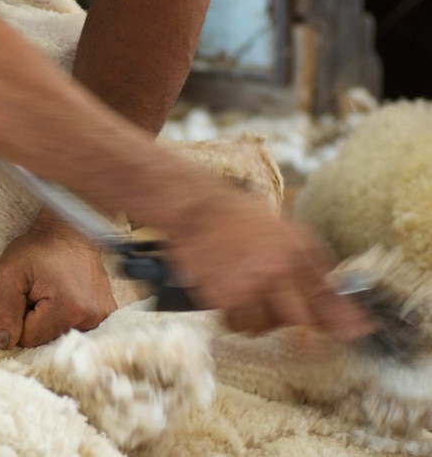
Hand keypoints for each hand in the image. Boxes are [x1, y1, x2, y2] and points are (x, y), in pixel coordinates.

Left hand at [0, 210, 117, 349]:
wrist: (70, 229)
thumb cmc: (38, 247)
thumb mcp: (10, 272)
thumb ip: (5, 311)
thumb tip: (5, 344)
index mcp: (66, 309)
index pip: (29, 338)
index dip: (20, 318)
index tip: (27, 294)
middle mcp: (90, 318)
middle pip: (46, 340)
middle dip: (36, 320)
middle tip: (39, 291)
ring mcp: (101, 316)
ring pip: (60, 335)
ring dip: (51, 319)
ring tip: (54, 292)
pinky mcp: (106, 313)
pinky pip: (77, 328)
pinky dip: (67, 317)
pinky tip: (66, 296)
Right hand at [169, 190, 373, 339]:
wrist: (199, 209)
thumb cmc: (244, 218)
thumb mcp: (290, 231)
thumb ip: (318, 265)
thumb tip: (342, 295)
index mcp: (295, 254)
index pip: (326, 298)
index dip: (345, 321)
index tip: (358, 332)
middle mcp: (273, 272)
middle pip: (299, 325)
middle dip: (306, 342)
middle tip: (306, 348)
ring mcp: (245, 286)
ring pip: (262, 328)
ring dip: (262, 323)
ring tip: (257, 302)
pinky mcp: (219, 295)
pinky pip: (234, 323)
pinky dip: (236, 317)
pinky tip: (235, 298)